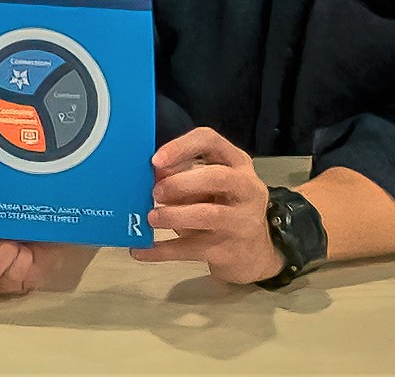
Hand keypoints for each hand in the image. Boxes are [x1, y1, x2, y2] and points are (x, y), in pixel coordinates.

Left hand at [138, 129, 280, 284]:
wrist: (254, 254)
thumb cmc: (223, 208)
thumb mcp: (207, 186)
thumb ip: (182, 176)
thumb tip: (152, 176)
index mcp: (237, 164)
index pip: (210, 141)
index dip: (180, 147)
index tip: (155, 161)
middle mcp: (247, 189)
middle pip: (217, 177)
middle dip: (181, 183)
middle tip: (155, 192)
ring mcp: (243, 222)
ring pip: (210, 215)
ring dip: (174, 215)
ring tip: (151, 218)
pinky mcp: (231, 251)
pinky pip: (192, 250)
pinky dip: (162, 250)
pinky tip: (140, 251)